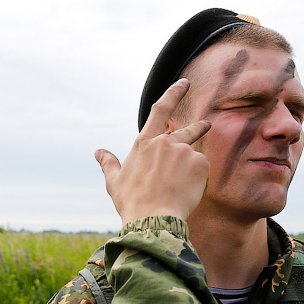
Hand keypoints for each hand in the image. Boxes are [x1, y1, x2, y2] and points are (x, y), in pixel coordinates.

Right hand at [96, 79, 210, 223]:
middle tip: (205, 125)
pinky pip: (202, 168)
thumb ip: (109, 163)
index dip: (173, 93)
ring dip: (191, 165)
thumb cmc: (131, 201)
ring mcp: (185, 151)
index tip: (183, 83)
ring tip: (187, 181)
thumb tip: (98, 152)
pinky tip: (187, 192)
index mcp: (144, 143)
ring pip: (193, 154)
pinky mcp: (200, 164)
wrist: (153, 219)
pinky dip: (197, 178)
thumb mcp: (114, 181)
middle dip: (198, 126)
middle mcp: (166, 142)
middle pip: (187, 129)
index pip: (160, 110)